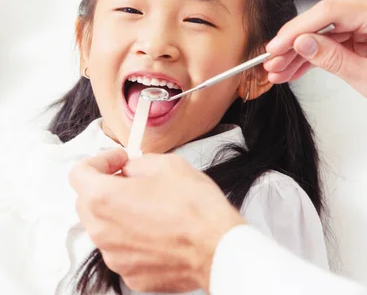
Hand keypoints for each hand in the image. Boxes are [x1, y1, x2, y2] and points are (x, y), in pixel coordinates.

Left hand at [69, 149, 245, 292]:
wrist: (217, 247)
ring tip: (152, 209)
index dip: (100, 161)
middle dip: (106, 188)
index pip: (79, 173)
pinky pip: (123, 251)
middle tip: (134, 181)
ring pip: (105, 229)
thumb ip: (138, 164)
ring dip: (120, 215)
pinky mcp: (130, 275)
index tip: (118, 161)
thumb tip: (130, 170)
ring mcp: (115, 257)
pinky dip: (134, 239)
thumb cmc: (196, 208)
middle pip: (87, 203)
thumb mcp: (168, 165)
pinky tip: (160, 232)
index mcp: (104, 199)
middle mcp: (102, 231)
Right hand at [265, 0, 366, 140]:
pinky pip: (342, 38)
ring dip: (306, 51)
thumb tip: (303, 43)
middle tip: (273, 63)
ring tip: (282, 70)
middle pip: (326, 21)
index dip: (296, 31)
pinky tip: (300, 67)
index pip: (328, 14)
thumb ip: (334, 60)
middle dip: (296, 43)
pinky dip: (323, 54)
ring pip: (330, 31)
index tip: (275, 48)